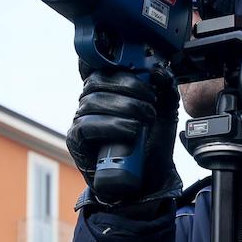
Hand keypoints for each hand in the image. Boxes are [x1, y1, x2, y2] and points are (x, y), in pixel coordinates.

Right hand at [66, 63, 181, 206]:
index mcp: (108, 90)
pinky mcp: (76, 140)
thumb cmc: (150, 146)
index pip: (100, 65)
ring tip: (145, 119)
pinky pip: (87, 126)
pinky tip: (131, 131)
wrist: (146, 181)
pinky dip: (111, 125)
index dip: (111, 60)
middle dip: (129, 86)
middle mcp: (90, 102)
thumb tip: (158, 71)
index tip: (137, 67)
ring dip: (124, 107)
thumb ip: (165, 89)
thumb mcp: (165, 113)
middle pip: (97, 80)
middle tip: (151, 101)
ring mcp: (81, 120)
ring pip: (93, 101)